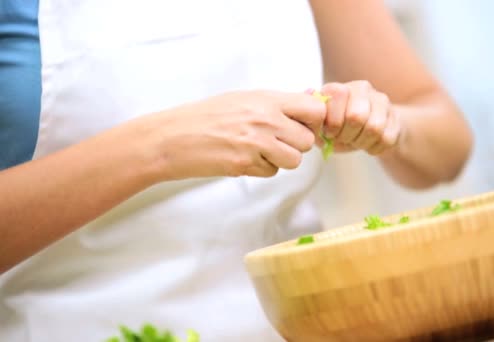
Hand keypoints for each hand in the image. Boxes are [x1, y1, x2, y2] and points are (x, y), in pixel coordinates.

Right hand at [131, 90, 325, 179]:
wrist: (172, 137)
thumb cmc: (205, 116)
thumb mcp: (243, 99)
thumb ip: (277, 103)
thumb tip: (312, 100)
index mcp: (266, 99)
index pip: (314, 109)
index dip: (313, 120)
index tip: (302, 125)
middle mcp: (265, 119)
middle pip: (307, 140)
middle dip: (295, 144)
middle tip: (275, 141)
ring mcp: (256, 143)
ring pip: (294, 160)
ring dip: (280, 159)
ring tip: (258, 151)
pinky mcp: (245, 164)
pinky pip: (272, 172)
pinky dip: (261, 169)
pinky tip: (242, 158)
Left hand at [318, 80, 401, 154]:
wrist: (364, 135)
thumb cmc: (338, 131)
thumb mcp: (321, 128)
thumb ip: (313, 119)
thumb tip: (312, 102)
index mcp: (339, 88)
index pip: (338, 96)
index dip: (333, 122)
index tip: (330, 132)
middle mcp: (362, 88)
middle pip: (357, 116)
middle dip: (348, 136)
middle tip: (345, 138)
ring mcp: (381, 101)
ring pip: (374, 127)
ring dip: (362, 142)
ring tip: (357, 141)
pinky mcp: (396, 117)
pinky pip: (387, 138)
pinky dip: (375, 148)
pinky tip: (369, 144)